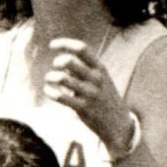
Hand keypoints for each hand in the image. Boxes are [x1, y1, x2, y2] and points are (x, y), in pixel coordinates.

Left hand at [42, 38, 132, 152]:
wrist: (118, 123)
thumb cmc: (103, 96)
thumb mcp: (100, 78)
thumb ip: (83, 68)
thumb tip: (62, 59)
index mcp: (100, 68)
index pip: (81, 49)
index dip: (64, 43)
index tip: (52, 45)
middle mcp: (96, 79)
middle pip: (68, 61)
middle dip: (57, 62)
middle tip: (56, 68)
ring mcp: (90, 94)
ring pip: (61, 78)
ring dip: (50, 77)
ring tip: (49, 80)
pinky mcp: (82, 108)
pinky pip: (60, 96)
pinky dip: (49, 91)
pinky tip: (49, 90)